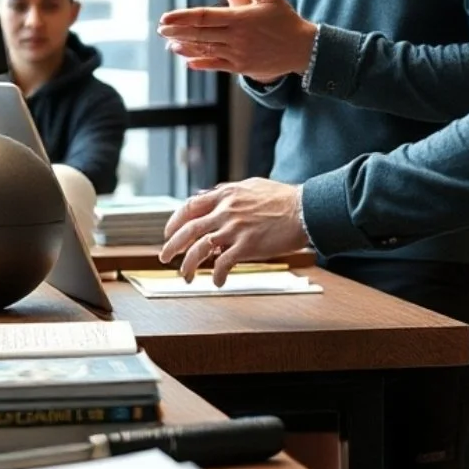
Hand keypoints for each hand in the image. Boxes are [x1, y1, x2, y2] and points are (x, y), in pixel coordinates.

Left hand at [157, 0, 317, 81]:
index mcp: (241, 18)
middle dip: (177, 32)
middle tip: (160, 29)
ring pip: (205, 50)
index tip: (164, 18)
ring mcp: (239, 55)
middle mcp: (237, 38)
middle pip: (200, 34)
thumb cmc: (284, 17)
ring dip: (185, 47)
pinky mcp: (242, 67)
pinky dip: (201, 64)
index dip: (181, 18)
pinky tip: (188, 61)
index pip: (204, 17)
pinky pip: (216, 66)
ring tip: (169, 43)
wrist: (303, 48)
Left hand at [158, 179, 308, 284]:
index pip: (190, 206)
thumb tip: (211, 195)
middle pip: (189, 229)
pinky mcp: (246, 245)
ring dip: (188, 264)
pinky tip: (216, 282)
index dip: (175, 221)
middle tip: (164, 257)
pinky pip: (222, 264)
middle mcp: (226, 210)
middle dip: (172, 246)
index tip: (169, 232)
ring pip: (200, 249)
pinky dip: (216, 276)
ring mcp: (235, 228)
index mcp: (226, 194)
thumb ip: (229, 192)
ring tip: (185, 275)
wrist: (304, 209)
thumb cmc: (283, 198)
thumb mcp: (251, 186)